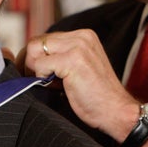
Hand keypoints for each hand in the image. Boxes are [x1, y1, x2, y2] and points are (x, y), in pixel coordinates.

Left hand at [24, 29, 140, 141]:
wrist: (116, 111)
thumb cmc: (97, 96)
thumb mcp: (79, 67)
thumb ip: (61, 56)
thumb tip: (31, 57)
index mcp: (83, 36)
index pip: (46, 38)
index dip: (37, 57)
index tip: (38, 74)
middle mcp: (81, 36)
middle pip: (37, 42)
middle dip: (32, 63)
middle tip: (40, 81)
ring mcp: (77, 46)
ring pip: (35, 50)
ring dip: (36, 70)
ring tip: (51, 84)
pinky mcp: (73, 60)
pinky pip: (40, 65)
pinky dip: (42, 78)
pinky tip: (57, 87)